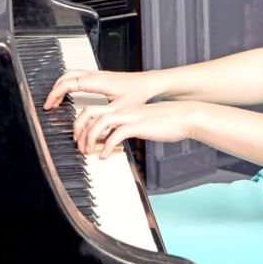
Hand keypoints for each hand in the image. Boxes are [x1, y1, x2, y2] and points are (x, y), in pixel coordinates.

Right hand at [42, 69, 155, 111]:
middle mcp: (95, 75)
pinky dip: (69, 84)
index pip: (68, 84)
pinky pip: (78, 76)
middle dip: (54, 90)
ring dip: (61, 86)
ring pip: (71, 74)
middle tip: (49, 105)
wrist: (148, 83)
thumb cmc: (137, 94)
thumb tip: (88, 126)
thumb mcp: (120, 109)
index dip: (54, 94)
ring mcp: (97, 74)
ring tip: (56, 101)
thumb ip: (103, 116)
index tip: (48, 105)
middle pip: (66, 76)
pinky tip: (69, 95)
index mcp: (97, 82)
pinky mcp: (99, 76)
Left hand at [75, 101, 198, 157]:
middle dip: (78, 128)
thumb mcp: (142, 122)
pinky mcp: (138, 125)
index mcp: (122, 108)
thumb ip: (127, 127)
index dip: (81, 123)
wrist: (185, 116)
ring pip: (99, 121)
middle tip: (78, 144)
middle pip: (89, 111)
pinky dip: (106, 146)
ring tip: (88, 151)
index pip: (93, 109)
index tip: (79, 137)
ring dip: (89, 137)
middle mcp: (122, 110)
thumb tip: (116, 139)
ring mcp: (129, 116)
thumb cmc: (166, 121)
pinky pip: (115, 134)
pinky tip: (105, 155)